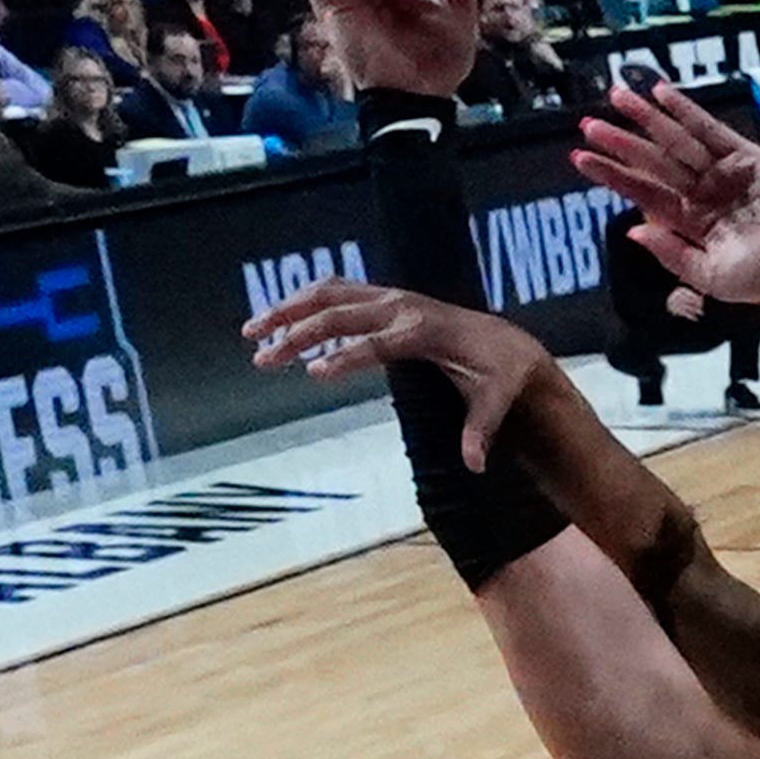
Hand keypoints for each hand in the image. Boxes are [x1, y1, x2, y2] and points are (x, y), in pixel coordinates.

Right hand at [243, 276, 551, 468]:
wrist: (509, 343)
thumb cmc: (500, 376)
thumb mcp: (495, 403)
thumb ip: (479, 431)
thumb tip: (474, 466)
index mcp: (425, 331)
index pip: (377, 344)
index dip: (345, 358)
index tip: (312, 374)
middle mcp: (403, 307)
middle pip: (340, 314)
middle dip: (298, 335)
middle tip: (262, 361)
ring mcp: (391, 297)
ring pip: (329, 294)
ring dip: (287, 310)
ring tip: (251, 333)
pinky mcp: (384, 297)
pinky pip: (335, 292)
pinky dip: (303, 302)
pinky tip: (275, 321)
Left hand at [573, 81, 759, 312]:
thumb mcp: (713, 277)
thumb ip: (673, 255)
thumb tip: (634, 231)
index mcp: (693, 224)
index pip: (645, 194)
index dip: (613, 176)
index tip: (580, 159)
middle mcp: (704, 194)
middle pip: (655, 164)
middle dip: (622, 143)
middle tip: (587, 125)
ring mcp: (724, 172)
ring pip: (677, 142)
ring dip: (647, 119)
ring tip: (617, 97)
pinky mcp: (746, 156)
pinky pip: (710, 130)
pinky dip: (686, 112)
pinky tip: (660, 96)